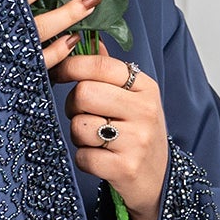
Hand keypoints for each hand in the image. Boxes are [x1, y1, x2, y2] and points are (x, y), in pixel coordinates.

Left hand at [55, 45, 168, 219]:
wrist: (160, 181)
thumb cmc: (138, 134)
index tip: (59, 72)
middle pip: (84, 94)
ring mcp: (136, 140)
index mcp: (145, 88)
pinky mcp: (125, 168)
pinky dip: (84, 159)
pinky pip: (83, 156)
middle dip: (73, 105)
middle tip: (82, 114)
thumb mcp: (133, 98)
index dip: (71, 66)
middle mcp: (144, 111)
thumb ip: (108, 70)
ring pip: (79, 126)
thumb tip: (86, 38)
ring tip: (95, 139)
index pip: (101, 65)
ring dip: (78, 135)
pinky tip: (100, 159)